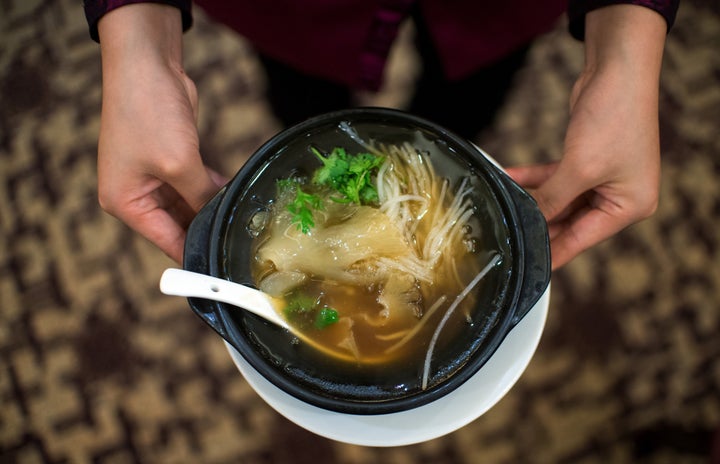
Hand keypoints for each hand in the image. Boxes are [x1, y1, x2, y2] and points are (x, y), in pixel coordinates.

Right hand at [97, 4, 225, 262]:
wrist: (147, 65)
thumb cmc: (149, 114)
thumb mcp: (179, 165)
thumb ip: (200, 197)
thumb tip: (220, 219)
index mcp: (126, 203)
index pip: (166, 242)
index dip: (194, 257)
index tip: (223, 269)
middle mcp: (135, 194)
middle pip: (177, 225)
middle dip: (206, 230)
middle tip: (240, 245)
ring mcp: (152, 177)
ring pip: (189, 206)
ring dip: (212, 209)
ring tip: (242, 222)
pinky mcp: (170, 160)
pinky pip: (194, 186)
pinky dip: (212, 190)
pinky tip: (233, 196)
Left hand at [506, 5, 667, 269]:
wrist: (617, 70)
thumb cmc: (613, 119)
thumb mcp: (579, 168)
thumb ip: (552, 200)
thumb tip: (528, 223)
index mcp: (629, 207)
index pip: (582, 239)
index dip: (553, 252)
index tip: (527, 268)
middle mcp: (618, 197)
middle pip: (569, 221)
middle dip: (538, 224)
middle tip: (506, 236)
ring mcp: (601, 178)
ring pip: (558, 200)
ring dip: (531, 200)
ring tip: (502, 208)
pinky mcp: (585, 161)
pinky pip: (554, 179)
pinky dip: (533, 179)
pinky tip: (509, 179)